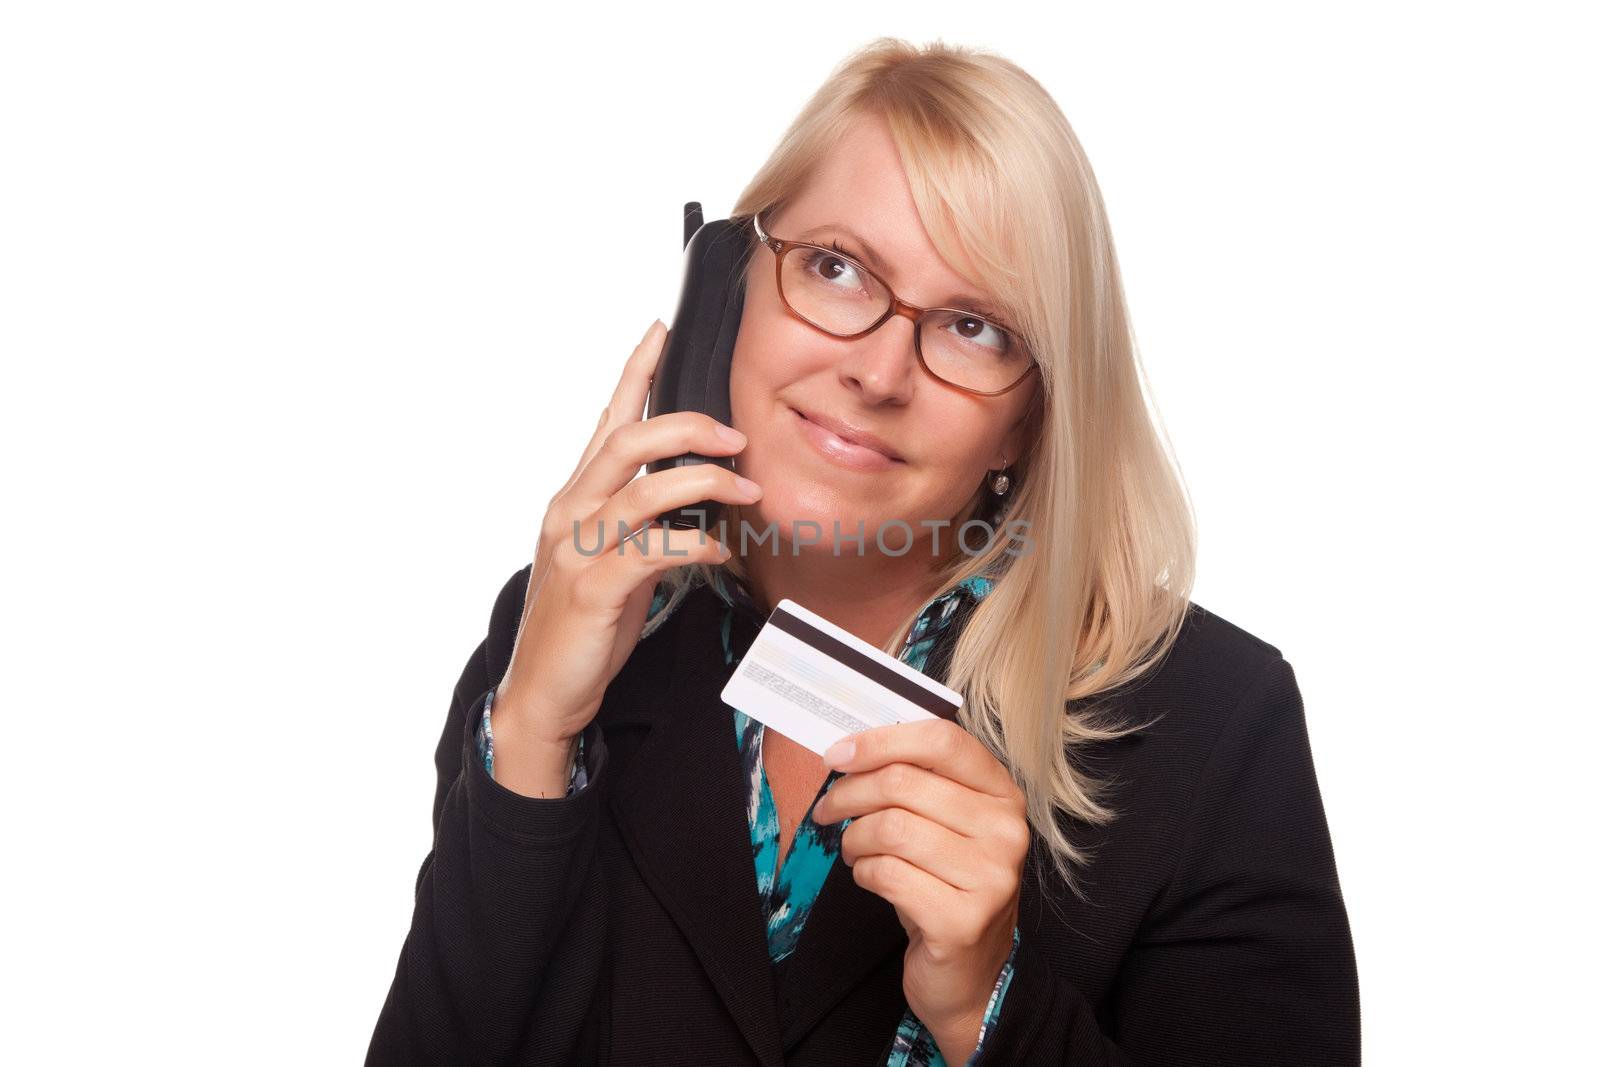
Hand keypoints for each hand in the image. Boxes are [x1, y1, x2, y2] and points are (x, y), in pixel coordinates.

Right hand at [491, 319, 761, 792]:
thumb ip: (641, 521)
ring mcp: (578, 550)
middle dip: (689, 427)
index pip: (608, 419)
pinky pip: (654, 552)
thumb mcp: (612, 558)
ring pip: (646, 492)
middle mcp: (571, 511)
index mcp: (576, 496)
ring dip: (707, 486)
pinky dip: (695, 546)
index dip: (635, 371)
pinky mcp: (594, 589)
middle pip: (630, 442)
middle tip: (737, 437)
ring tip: (747, 493)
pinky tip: (720, 553)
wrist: (544, 691)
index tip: (662, 328)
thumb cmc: (584, 624)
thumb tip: (696, 499)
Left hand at [812, 718, 1027, 1063]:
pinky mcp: (963, 920)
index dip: (881, 740)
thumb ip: (915, 779)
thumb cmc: (946, 886)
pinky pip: (887, 874)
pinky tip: (870, 878)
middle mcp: (1006, 831)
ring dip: (854, 838)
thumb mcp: (943, 825)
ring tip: (853, 850)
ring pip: (890, 828)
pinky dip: (863, 873)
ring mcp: (991, 878)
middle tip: (828, 808)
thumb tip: (850, 746)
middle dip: (849, 793)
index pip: (942, 740)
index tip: (838, 753)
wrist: (971, 974)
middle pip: (905, 782)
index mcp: (1003, 794)